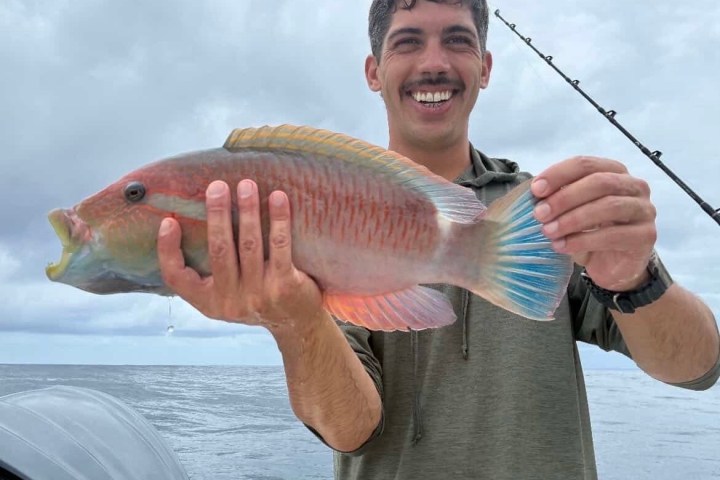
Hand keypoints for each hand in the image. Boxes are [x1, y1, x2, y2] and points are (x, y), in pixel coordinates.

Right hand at [157, 179, 323, 329]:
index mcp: (209, 302)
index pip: (176, 277)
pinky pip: (279, 247)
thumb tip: (191, 219)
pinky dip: (278, 220)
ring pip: (249, 244)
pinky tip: (278, 198)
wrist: (297, 323)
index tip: (168, 220)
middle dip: (217, 214)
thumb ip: (211, 267)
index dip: (167, 249)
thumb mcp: (228, 293)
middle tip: (217, 186)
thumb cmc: (258, 296)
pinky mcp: (285, 287)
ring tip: (247, 185)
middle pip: (218, 250)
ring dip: (248, 210)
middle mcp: (231, 301)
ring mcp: (258, 295)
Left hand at [531, 156, 656, 290]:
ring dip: (572, 219)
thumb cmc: (589, 232)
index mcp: (614, 172)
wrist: (612, 266)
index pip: (586, 164)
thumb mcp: (570, 211)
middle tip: (540, 213)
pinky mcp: (645, 236)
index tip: (536, 189)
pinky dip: (582, 240)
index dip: (559, 174)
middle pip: (599, 182)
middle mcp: (634, 186)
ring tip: (548, 232)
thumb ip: (558, 197)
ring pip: (608, 207)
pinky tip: (562, 246)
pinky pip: (613, 235)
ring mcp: (644, 210)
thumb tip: (535, 191)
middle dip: (565, 197)